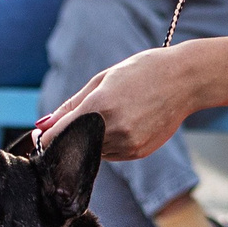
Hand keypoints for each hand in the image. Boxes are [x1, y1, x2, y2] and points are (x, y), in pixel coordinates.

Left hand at [36, 37, 227, 162]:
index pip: (58, 134)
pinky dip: (111, 143)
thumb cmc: (143, 72)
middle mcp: (112, 129)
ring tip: (115, 113)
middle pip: (75, 145)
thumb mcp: (103, 79)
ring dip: (92, 139)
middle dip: (72, 135)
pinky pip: (112, 154)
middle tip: (87, 115)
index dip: (47, 137)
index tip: (42, 135)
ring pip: (94, 151)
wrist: (185, 81)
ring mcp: (127, 144)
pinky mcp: (138, 152)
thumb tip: (43, 124)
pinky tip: (127, 122)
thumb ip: (71, 104)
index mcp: (99, 106)